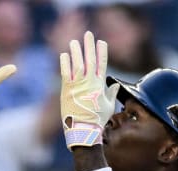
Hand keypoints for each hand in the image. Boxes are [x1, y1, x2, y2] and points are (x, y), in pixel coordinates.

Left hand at [60, 31, 119, 148]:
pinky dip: (65, 63)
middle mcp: (88, 82)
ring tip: (74, 41)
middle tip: (88, 34)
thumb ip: (111, 93)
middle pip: (89, 60)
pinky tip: (64, 54)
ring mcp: (76, 85)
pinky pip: (65, 73)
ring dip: (76, 51)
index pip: (101, 64)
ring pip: (76, 63)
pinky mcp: (66, 90)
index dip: (101, 51)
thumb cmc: (97, 119)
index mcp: (99, 85)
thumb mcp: (109, 106)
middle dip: (89, 46)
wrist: (83, 130)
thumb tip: (113, 85)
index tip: (101, 42)